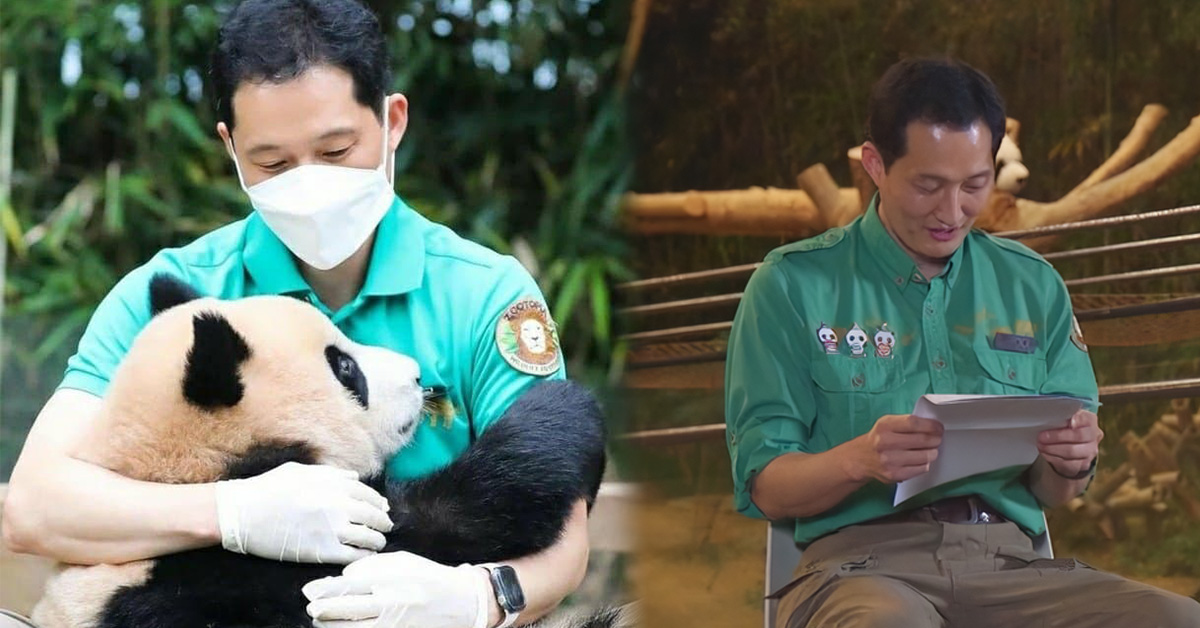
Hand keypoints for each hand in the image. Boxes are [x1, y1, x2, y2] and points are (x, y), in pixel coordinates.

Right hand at [214, 461, 391, 563]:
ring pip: (368, 538)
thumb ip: (332, 474)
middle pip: (374, 516)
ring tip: (376, 543)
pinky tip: (363, 556)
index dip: (378, 504)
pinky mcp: (321, 550)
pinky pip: (353, 556)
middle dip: (382, 523)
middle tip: (385, 527)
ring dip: (376, 541)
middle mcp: (337, 504)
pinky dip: (363, 557)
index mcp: (334, 484)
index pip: (369, 495)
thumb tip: (355, 478)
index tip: (381, 509)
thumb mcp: (301, 471)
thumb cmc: (267, 488)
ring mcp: (331, 528)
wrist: (241, 512)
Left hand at [302, 551, 489, 627]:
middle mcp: (387, 603)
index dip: (322, 590)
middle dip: (320, 610)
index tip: (309, 591)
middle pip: (341, 610)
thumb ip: (371, 566)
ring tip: (322, 619)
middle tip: (313, 607)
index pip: (345, 586)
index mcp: (387, 579)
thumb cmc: (429, 577)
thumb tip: (343, 576)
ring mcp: (391, 623)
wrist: (461, 602)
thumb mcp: (402, 561)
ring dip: (330, 625)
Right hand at [852, 414, 943, 483]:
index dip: (931, 425)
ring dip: (932, 453)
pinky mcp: (894, 474)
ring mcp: (889, 460)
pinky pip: (921, 469)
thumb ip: (907, 423)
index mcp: (884, 426)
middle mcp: (885, 442)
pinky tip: (920, 460)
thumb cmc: (879, 439)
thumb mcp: (887, 423)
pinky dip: (925, 464)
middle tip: (937, 439)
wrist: (861, 459)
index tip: (938, 428)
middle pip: (922, 440)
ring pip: (925, 456)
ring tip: (930, 450)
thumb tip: (933, 426)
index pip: (914, 423)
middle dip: (935, 439)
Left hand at [1037, 409, 1102, 478]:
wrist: (1070, 448)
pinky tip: (1045, 453)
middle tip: (1041, 436)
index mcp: (1090, 420)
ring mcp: (1090, 451)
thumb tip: (1051, 413)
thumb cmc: (1064, 428)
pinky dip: (1053, 458)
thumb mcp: (1064, 418)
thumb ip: (1062, 416)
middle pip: (1079, 436)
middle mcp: (1094, 435)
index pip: (1086, 419)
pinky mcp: (1083, 465)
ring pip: (1072, 452)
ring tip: (1040, 445)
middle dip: (1058, 436)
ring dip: (1052, 448)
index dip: (1077, 420)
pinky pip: (1068, 463)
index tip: (1067, 422)